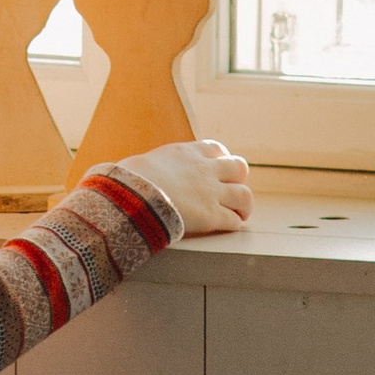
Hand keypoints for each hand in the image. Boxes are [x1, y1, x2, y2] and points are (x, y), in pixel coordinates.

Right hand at [119, 137, 252, 236]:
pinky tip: (226, 226)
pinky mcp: (210, 216)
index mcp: (187, 152)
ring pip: (244, 195)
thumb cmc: (129, 179)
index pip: (216, 149)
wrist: (132, 194)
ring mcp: (210, 193)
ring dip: (244, 205)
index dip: (221, 160)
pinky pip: (233, 221)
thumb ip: (157, 166)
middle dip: (239, 179)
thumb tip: (141, 173)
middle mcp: (204, 170)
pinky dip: (233, 223)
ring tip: (240, 213)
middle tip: (232, 191)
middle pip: (239, 168)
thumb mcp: (146, 161)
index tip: (218, 170)